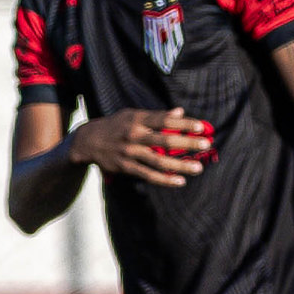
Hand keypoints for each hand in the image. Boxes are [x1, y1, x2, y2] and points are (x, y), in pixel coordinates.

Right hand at [69, 108, 211, 186]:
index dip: (184, 123)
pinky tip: (180, 181)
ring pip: (159, 160)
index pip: (165, 120)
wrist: (87, 141)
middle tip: (206, 145)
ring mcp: (130, 152)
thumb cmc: (116, 125)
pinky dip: (164, 179)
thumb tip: (180, 112)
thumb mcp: (132, 115)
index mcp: (137, 120)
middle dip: (187, 143)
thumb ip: (156, 115)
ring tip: (198, 168)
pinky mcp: (126, 167)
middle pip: (165, 140)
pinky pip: (148, 175)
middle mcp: (134, 135)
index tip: (202, 127)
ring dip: (180, 165)